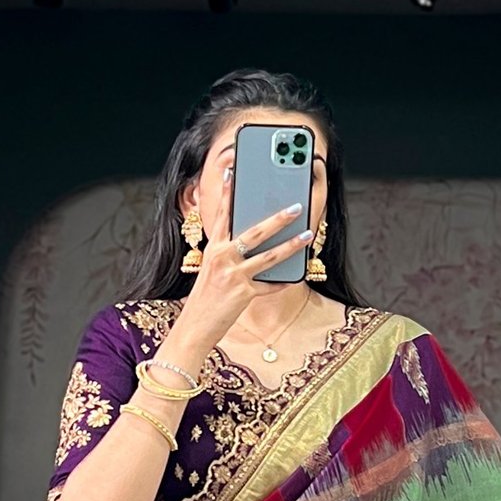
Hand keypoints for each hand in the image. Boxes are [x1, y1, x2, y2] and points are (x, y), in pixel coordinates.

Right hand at [172, 181, 314, 352]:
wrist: (194, 328)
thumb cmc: (204, 300)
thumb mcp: (210, 271)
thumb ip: (227, 254)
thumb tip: (249, 244)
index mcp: (213, 249)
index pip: (223, 215)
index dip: (229, 193)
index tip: (234, 172)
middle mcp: (222, 258)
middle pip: (255, 232)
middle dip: (278, 218)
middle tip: (295, 206)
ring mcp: (234, 276)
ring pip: (269, 256)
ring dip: (291, 245)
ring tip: (307, 235)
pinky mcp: (243, 294)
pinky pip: (269, 285)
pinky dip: (282, 282)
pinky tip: (295, 276)